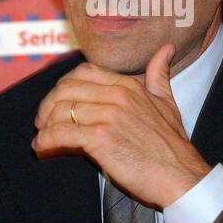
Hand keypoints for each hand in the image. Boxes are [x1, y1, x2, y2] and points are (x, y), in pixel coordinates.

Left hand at [32, 44, 210, 208]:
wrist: (179, 174)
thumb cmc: (171, 143)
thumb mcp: (167, 101)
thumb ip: (159, 74)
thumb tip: (166, 48)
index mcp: (129, 85)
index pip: (84, 72)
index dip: (64, 85)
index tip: (58, 101)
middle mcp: (117, 95)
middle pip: (67, 88)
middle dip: (48, 103)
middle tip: (43, 120)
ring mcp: (109, 115)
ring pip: (61, 109)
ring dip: (45, 124)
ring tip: (42, 136)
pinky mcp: (101, 139)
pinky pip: (62, 133)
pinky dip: (46, 140)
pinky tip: (43, 147)